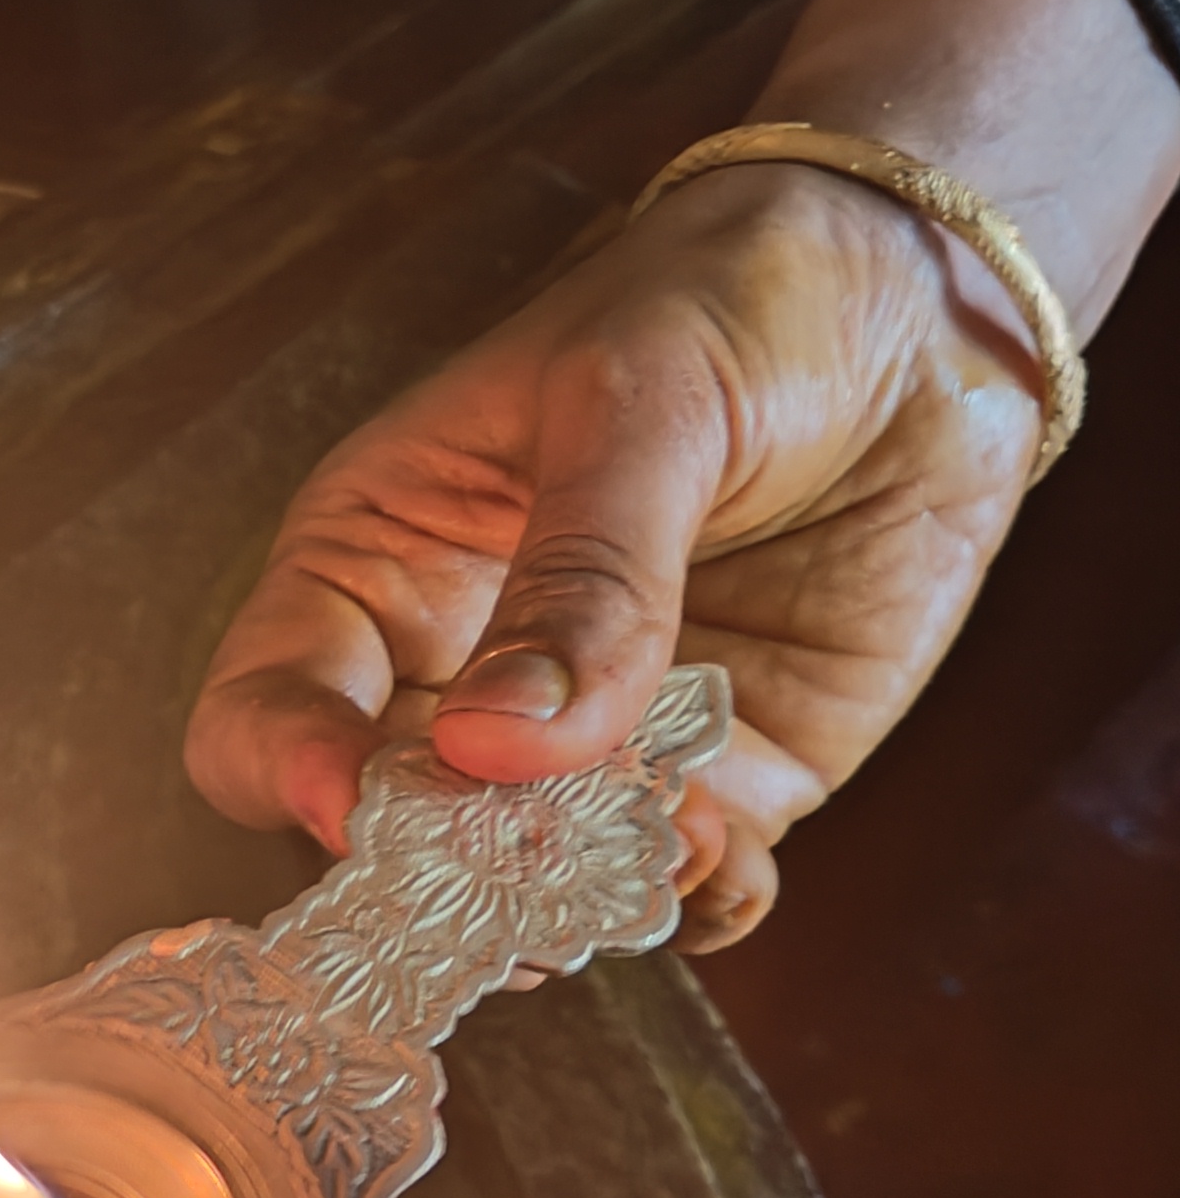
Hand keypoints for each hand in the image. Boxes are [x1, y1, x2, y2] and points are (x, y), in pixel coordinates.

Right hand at [183, 160, 1052, 947]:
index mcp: (380, 558)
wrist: (929, 297)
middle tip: (527, 868)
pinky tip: (728, 856)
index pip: (269, 702)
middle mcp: (463, 668)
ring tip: (668, 840)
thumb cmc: (734, 302)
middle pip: (395, 826)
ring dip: (586, 896)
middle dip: (450, 867)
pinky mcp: (728, 773)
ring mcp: (594, 736)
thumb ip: (580, 579)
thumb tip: (493, 747)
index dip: (292, 769)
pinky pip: (685, 885)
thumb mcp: (639, 405)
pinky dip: (700, 900)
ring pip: (539, 879)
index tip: (367, 807)